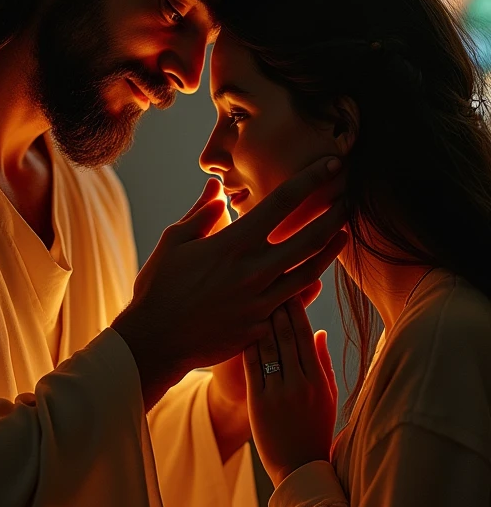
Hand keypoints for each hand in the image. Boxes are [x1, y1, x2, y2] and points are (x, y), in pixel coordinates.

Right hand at [112, 157, 345, 409]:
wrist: (156, 340)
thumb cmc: (159, 287)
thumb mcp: (174, 241)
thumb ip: (201, 212)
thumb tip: (217, 187)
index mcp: (233, 242)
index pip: (283, 202)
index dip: (312, 179)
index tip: (332, 165)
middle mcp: (254, 269)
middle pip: (310, 237)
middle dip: (335, 215)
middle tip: (349, 200)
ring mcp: (261, 300)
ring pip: (310, 271)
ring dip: (330, 250)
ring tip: (344, 233)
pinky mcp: (262, 324)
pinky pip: (295, 302)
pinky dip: (309, 285)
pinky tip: (317, 274)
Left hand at [243, 297, 338, 487]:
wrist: (299, 470)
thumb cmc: (316, 431)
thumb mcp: (328, 397)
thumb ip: (322, 363)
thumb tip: (319, 332)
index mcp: (319, 380)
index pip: (306, 335)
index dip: (296, 309)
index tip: (289, 287)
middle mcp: (300, 384)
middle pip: (287, 335)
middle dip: (276, 305)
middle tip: (265, 281)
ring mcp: (279, 393)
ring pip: (268, 346)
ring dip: (259, 319)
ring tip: (250, 296)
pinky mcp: (259, 403)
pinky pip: (252, 366)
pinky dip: (246, 343)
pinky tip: (238, 325)